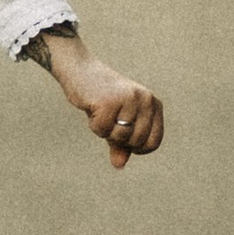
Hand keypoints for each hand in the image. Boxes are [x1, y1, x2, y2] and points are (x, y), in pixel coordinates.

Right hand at [40, 32, 163, 168]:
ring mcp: (128, 99)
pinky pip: (102, 130)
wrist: (79, 69)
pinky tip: (91, 107)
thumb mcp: (117, 121)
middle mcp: (145, 99)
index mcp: (153, 103)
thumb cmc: (102, 98)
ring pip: (120, 137)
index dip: (137, 148)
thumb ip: (122, 144)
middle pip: (136, 142)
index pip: (153, 142)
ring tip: (100, 112)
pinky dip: (93, 125)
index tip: (124, 139)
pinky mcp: (109, 101)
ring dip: (105, 131)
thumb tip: (119, 165)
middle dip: (118, 138)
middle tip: (109, 119)